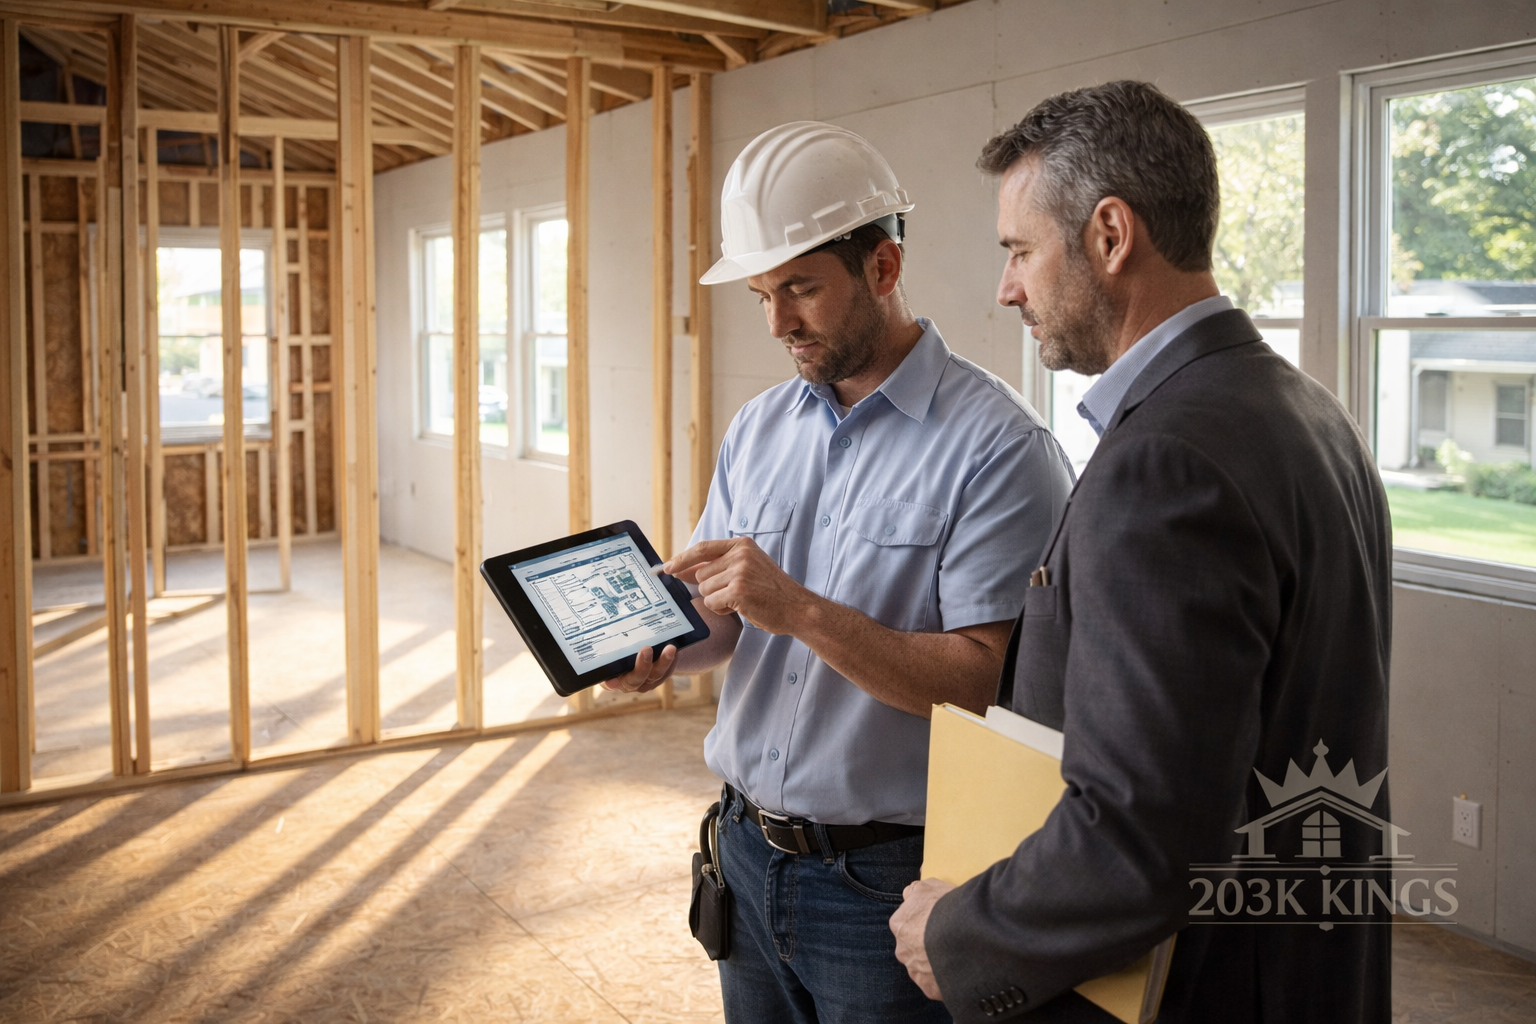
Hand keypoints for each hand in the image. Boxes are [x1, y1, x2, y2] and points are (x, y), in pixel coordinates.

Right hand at [602, 643, 676, 692]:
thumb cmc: (613, 653)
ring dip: (664, 661)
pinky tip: (677, 645)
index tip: (611, 681)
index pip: (613, 682)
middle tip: (646, 649)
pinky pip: (668, 670)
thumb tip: (572, 630)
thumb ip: (600, 649)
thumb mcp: (606, 652)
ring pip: (656, 675)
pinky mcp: (661, 675)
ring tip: (670, 648)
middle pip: (637, 679)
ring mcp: (647, 680)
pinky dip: (672, 659)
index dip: (614, 683)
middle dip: (642, 666)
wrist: (633, 655)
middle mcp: (630, 683)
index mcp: (613, 679)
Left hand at [664, 538, 815, 635]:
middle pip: (701, 573)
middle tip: (735, 593)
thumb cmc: (771, 590)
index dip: (682, 558)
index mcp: (742, 544)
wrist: (796, 607)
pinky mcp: (738, 591)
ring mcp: (739, 572)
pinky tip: (742, 607)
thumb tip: (682, 571)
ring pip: (705, 589)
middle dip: (711, 588)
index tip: (667, 567)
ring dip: (718, 600)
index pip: (703, 548)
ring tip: (742, 599)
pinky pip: (712, 602)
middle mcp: (740, 555)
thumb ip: (719, 565)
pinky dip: (722, 609)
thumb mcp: (748, 567)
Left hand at [891, 878, 954, 1001]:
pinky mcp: (929, 988)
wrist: (965, 934)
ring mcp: (915, 971)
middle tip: (948, 939)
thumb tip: (909, 896)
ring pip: (924, 967)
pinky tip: (958, 968)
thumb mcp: (928, 887)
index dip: (924, 922)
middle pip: (914, 948)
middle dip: (927, 945)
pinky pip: (935, 984)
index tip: (939, 922)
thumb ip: (914, 892)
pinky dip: (944, 979)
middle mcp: (902, 950)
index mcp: (899, 925)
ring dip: (935, 962)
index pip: (907, 924)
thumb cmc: (947, 907)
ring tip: (956, 954)